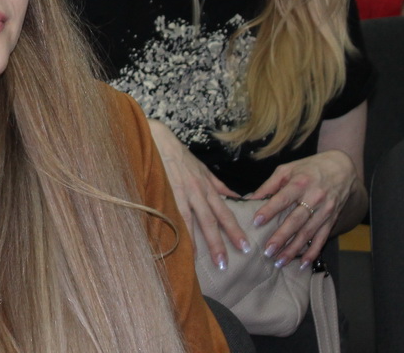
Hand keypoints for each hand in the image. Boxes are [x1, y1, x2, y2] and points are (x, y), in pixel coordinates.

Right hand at [147, 120, 245, 269]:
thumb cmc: (180, 156)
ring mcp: (181, 192)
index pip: (224, 212)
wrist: (159, 140)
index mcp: (208, 187)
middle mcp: (198, 192)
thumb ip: (218, 186)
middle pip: (211, 220)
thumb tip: (235, 197)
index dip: (234, 230)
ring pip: (192, 220)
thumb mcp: (203, 169)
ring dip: (197, 241)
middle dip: (218, 242)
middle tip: (225, 264)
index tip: (244, 246)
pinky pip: (172, 213)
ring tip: (198, 260)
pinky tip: (174, 242)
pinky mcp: (165, 191)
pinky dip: (175, 228)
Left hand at [249, 150, 359, 269]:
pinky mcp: (332, 219)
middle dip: (282, 237)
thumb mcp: (286, 170)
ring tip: (280, 261)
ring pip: (308, 233)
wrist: (341, 169)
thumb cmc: (307, 169)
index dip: (270, 210)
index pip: (283, 198)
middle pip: (296, 220)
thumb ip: (268, 185)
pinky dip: (313, 251)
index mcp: (300, 183)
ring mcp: (325, 210)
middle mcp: (314, 198)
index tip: (256, 221)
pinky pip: (322, 238)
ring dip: (294, 249)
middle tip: (268, 250)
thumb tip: (248, 199)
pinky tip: (303, 263)